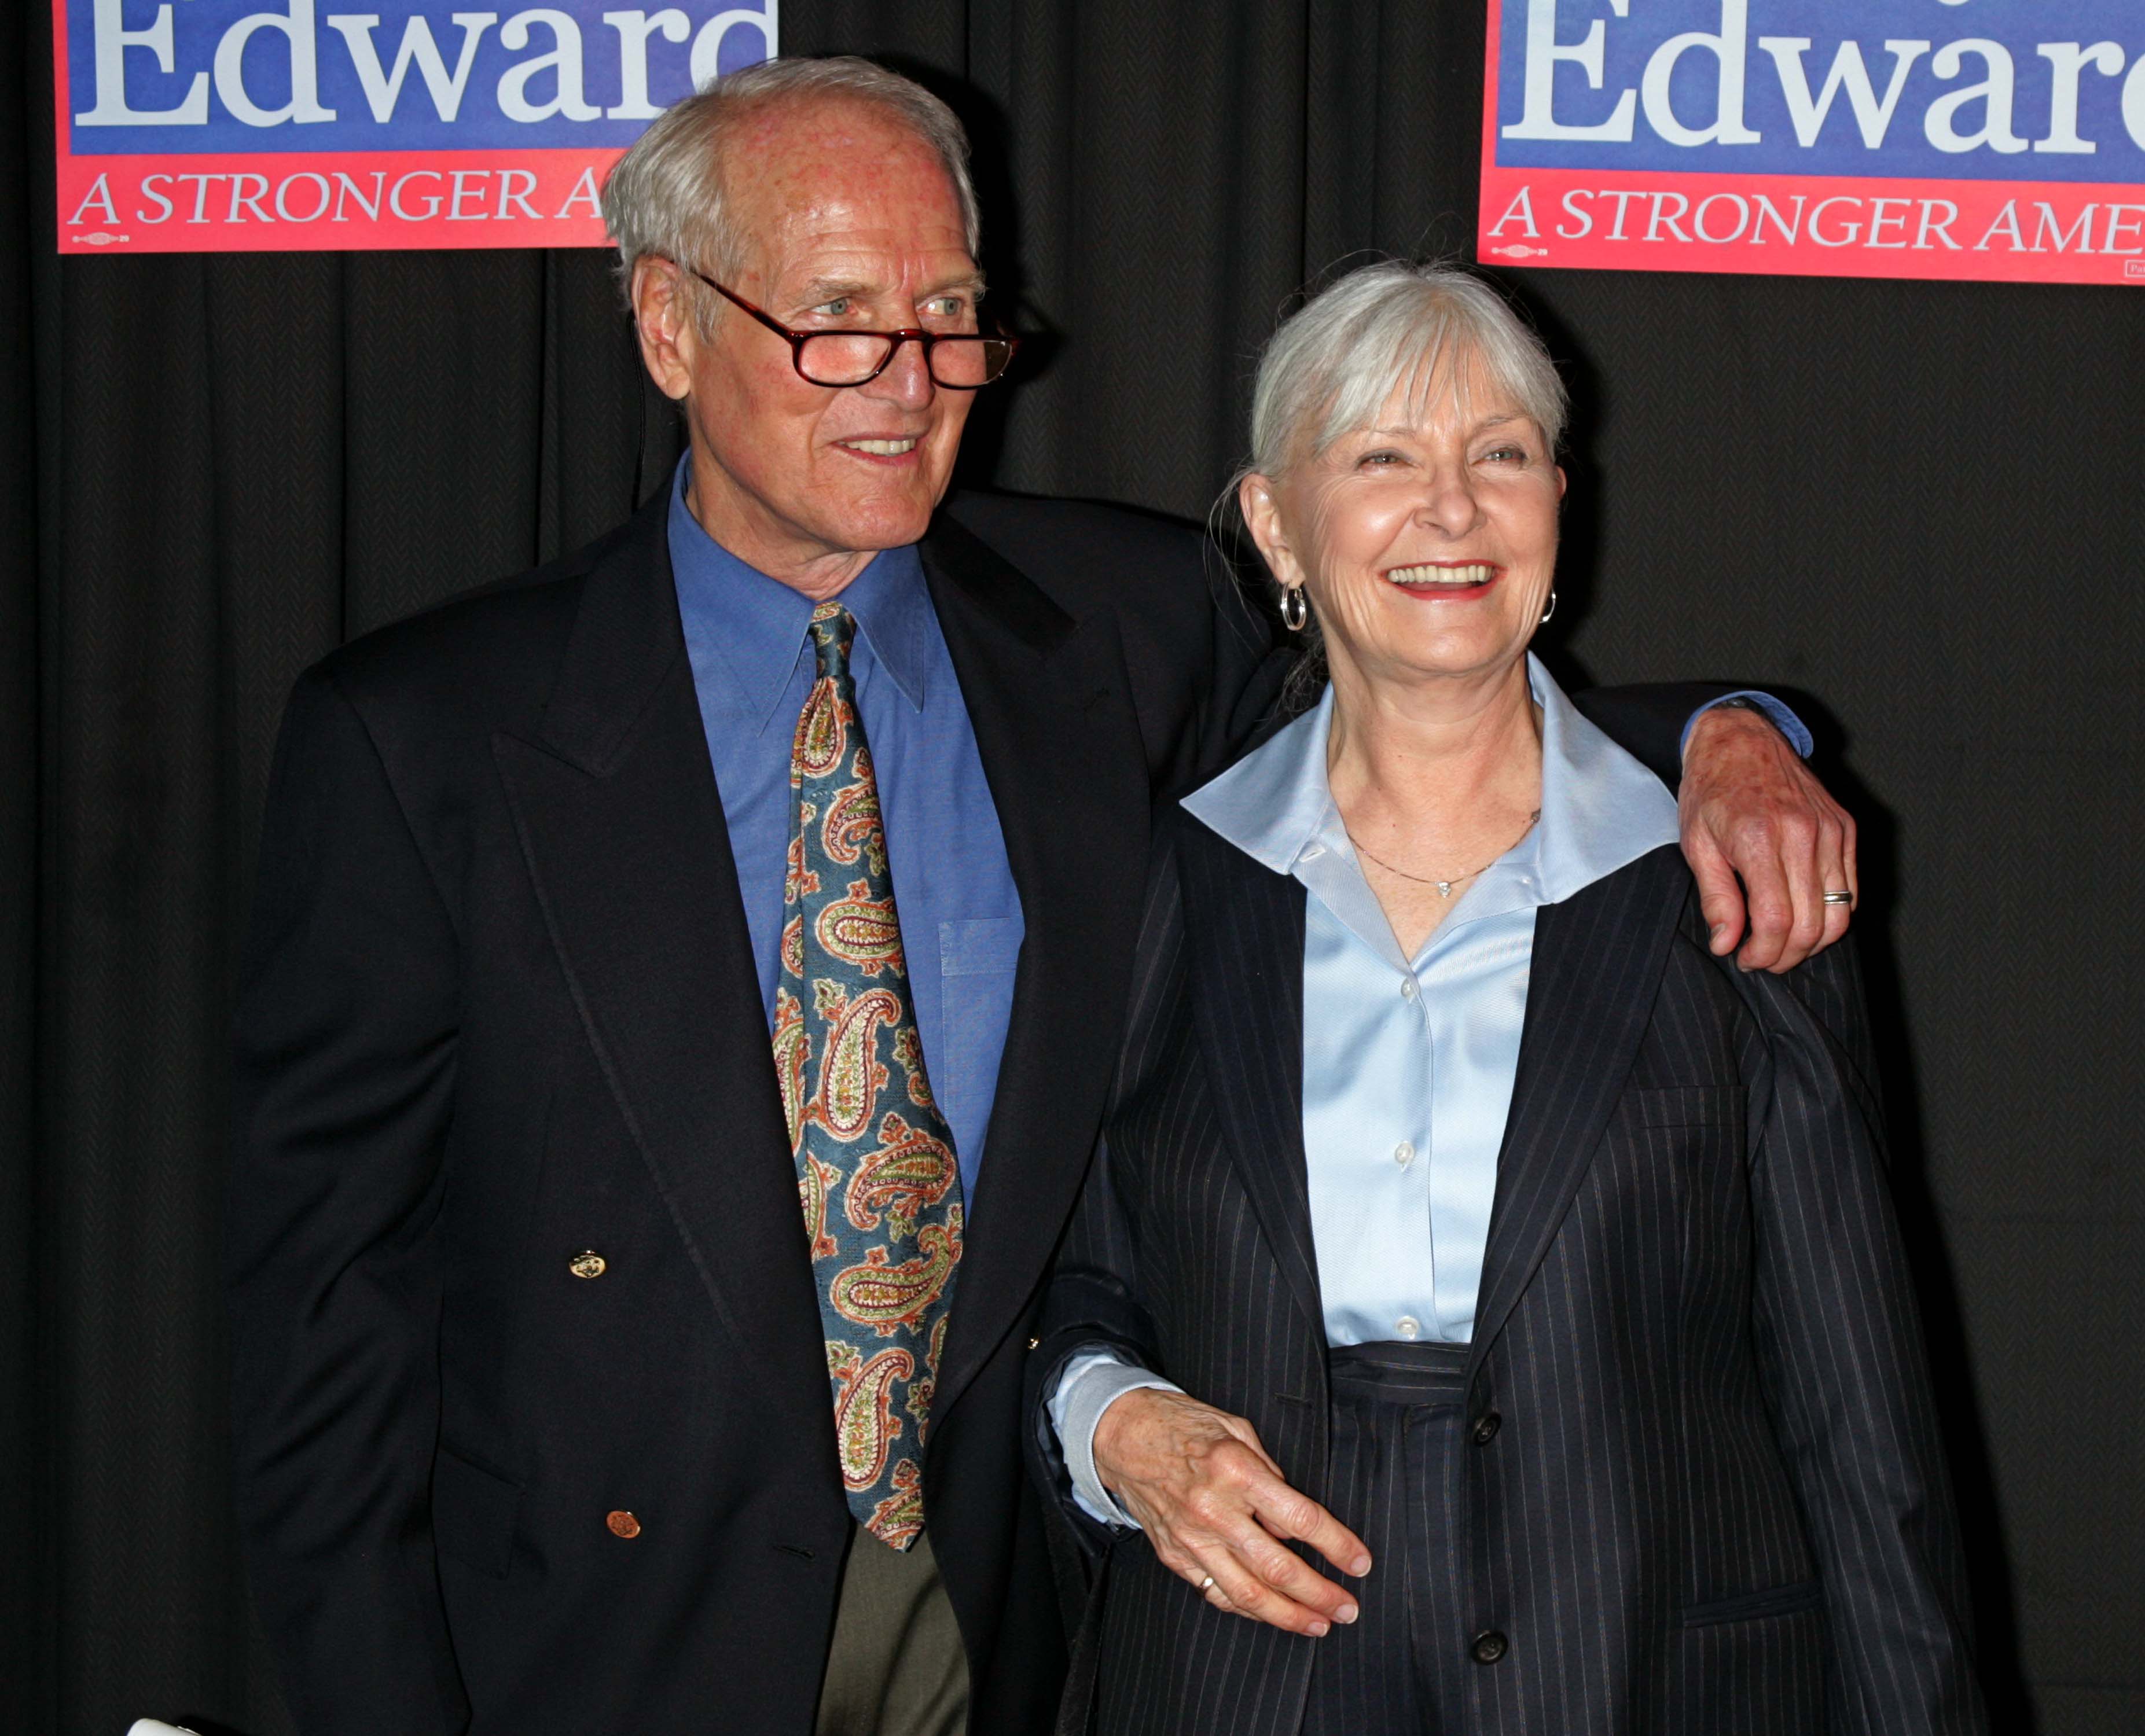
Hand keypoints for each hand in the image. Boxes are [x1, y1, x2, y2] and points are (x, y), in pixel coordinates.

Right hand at [1091, 1387, 1368, 1636]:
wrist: (1121, 1436)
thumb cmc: (1182, 1425)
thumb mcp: (1235, 1429)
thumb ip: (1270, 1472)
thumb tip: (1293, 1517)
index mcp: (1236, 1470)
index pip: (1299, 1519)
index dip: (1336, 1544)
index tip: (1359, 1562)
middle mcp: (1214, 1509)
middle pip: (1278, 1567)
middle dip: (1320, 1593)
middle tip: (1348, 1608)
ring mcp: (1191, 1538)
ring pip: (1248, 1593)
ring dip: (1289, 1615)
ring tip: (1319, 1623)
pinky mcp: (1175, 1555)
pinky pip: (1217, 1592)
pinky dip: (1247, 1608)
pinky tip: (1271, 1613)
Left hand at [1679, 705, 1856, 972]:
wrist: (1740, 740)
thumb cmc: (1711, 791)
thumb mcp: (1696, 845)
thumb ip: (1716, 898)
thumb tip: (1726, 944)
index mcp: (1759, 840)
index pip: (1775, 921)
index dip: (1762, 953)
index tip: (1745, 958)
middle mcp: (1802, 835)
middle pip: (1811, 925)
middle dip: (1787, 956)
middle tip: (1762, 959)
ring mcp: (1831, 831)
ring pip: (1839, 914)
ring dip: (1814, 942)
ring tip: (1784, 945)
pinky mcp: (1845, 827)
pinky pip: (1851, 889)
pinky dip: (1834, 915)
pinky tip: (1804, 917)